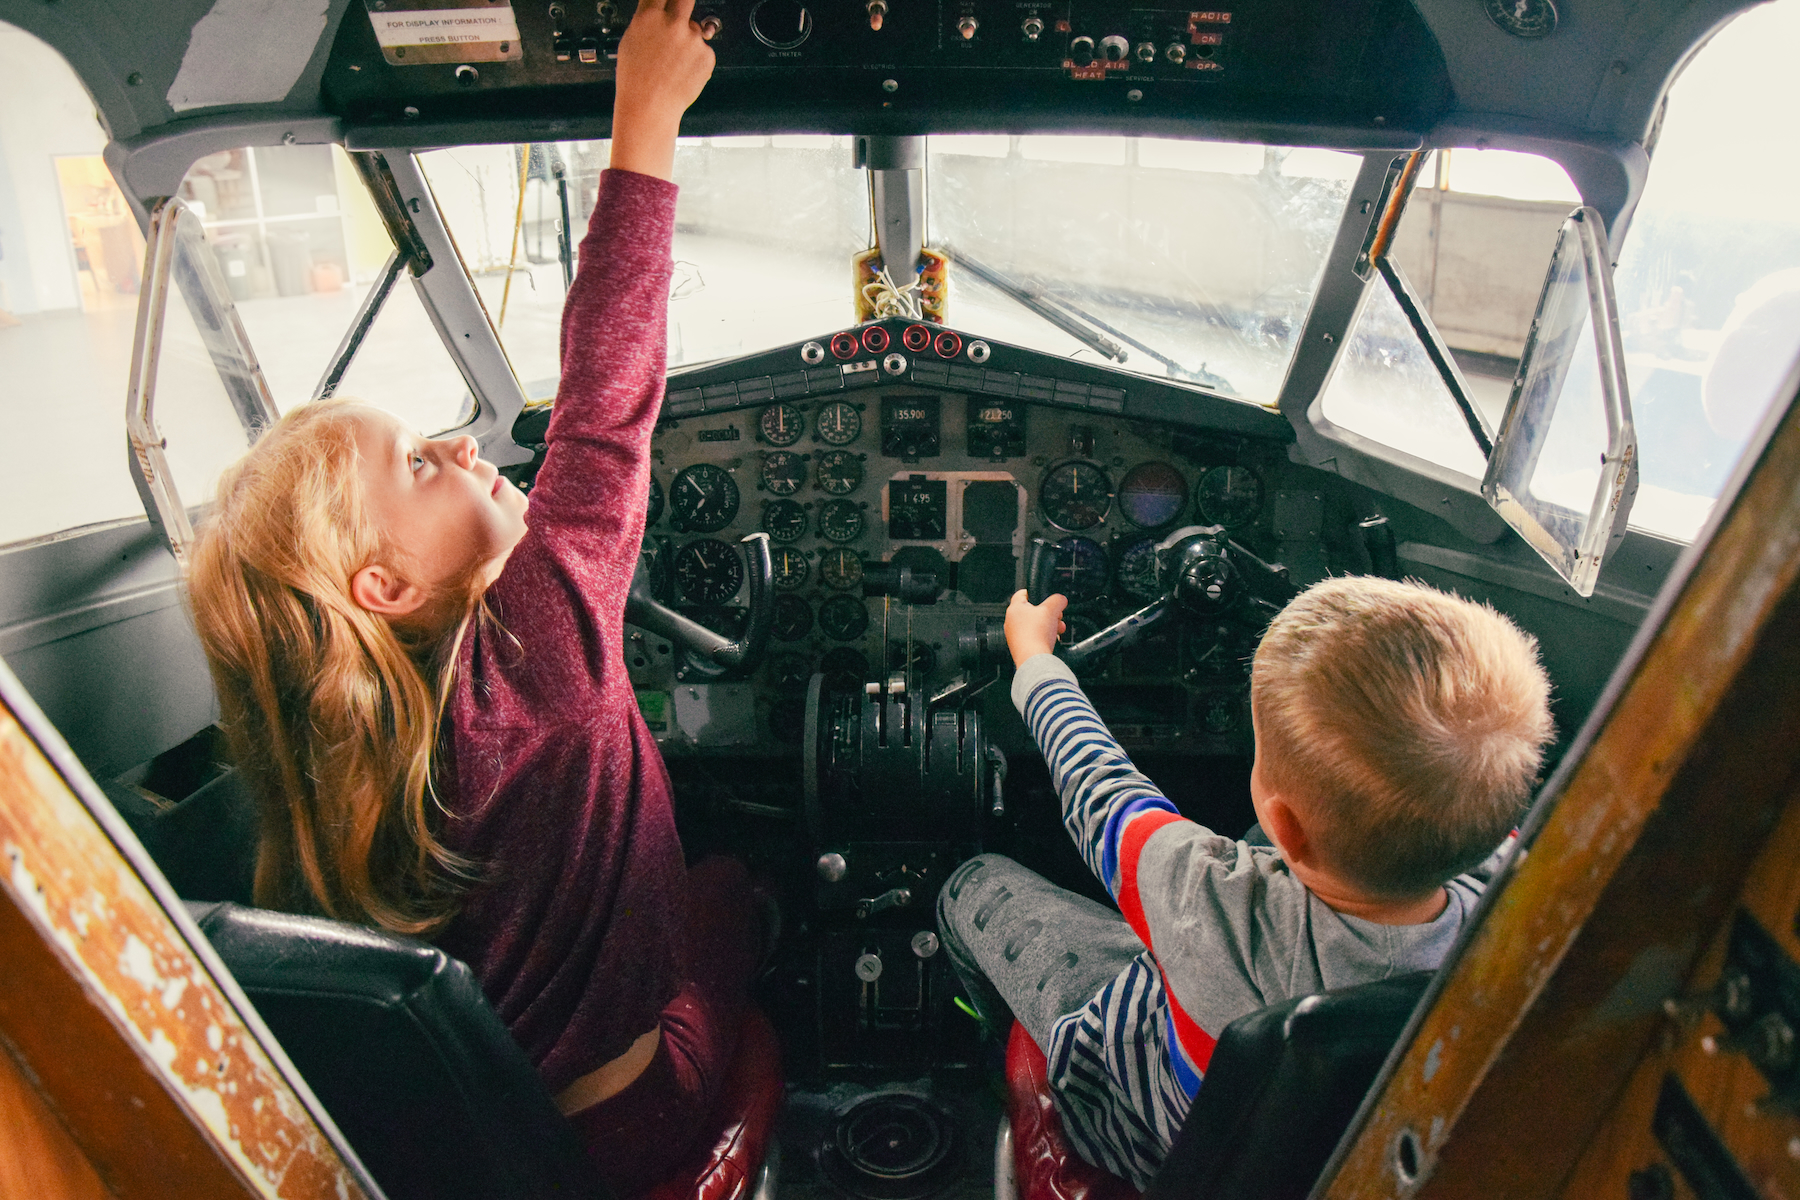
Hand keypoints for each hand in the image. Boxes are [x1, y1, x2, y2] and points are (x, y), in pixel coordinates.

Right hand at [610, 0, 715, 179]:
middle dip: (684, 4)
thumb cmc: (636, 79)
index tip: (668, 2)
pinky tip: (682, 71)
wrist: (649, 107)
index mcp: (649, 16)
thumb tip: (657, 11)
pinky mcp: (706, 55)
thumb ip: (648, 20)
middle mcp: (672, 24)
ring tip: (673, 62)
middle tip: (680, 19)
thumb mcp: (631, 40)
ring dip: (688, 40)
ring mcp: (692, 39)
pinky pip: (703, 50)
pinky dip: (696, 59)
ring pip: (695, 30)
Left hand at [1005, 589, 1067, 667]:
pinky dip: (1043, 637)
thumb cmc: (1036, 635)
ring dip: (1048, 625)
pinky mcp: (1020, 647)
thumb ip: (1057, 600)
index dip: (1034, 592)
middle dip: (1048, 613)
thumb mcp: (1051, 610)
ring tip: (1058, 629)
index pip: (1021, 594)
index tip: (1041, 594)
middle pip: (1032, 611)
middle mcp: (1011, 622)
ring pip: (1034, 625)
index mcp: (1014, 609)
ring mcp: (1014, 635)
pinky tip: (1052, 639)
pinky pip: (1033, 637)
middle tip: (1057, 616)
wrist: (1034, 659)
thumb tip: (1061, 600)